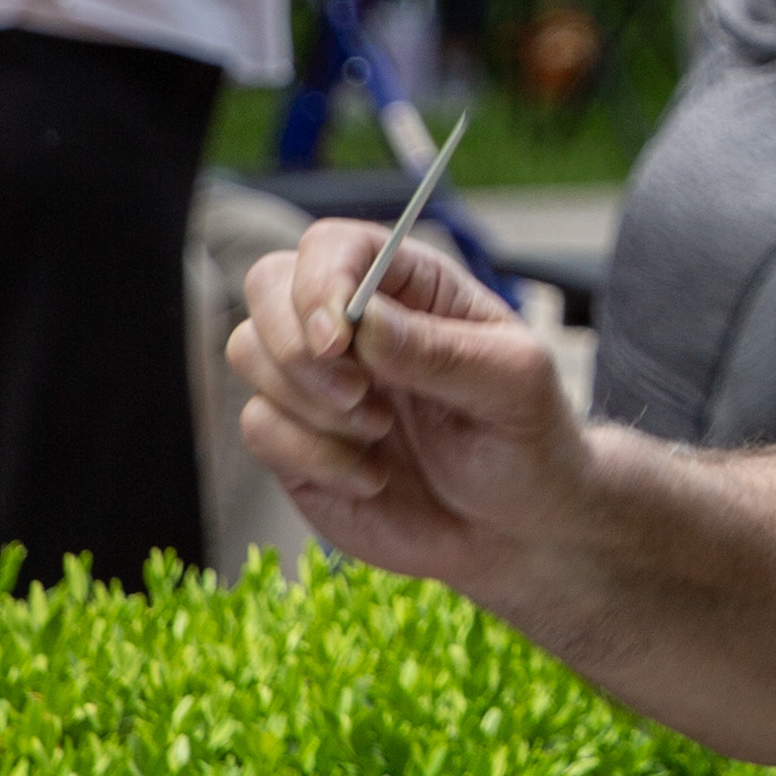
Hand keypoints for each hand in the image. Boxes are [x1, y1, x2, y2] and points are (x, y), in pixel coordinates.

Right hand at [228, 218, 588, 593]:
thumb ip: (440, 351)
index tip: (338, 339)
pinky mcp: (296, 440)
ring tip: (381, 432)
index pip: (335, 246)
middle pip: (269, 285)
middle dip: (295, 342)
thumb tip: (364, 324)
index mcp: (411, 286)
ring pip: (250, 352)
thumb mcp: (513, 386)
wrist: (515, 529)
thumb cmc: (525, 441)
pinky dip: (312, 456)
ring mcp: (318, 380)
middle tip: (358, 395)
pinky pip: (258, 426)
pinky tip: (371, 477)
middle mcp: (354, 324)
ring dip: (311, 403)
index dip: (320, 281)